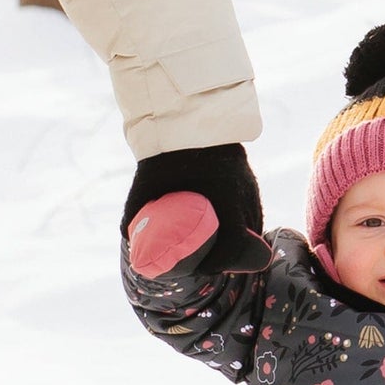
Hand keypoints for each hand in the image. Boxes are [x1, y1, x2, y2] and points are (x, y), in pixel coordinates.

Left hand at [122, 143, 268, 274]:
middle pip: (248, 244)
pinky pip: (254, 216)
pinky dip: (243, 229)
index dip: (220, 262)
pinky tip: (226, 232)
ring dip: (239, 244)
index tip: (204, 266)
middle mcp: (243, 196)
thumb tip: (131, 242)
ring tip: (217, 249)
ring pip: (253, 230)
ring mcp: (251, 190)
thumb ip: (137, 212)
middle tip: (208, 261)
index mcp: (224, 198)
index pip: (234, 245)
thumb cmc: (166, 153)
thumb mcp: (148, 183)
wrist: (186, 118)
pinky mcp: (252, 185)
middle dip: (230, 258)